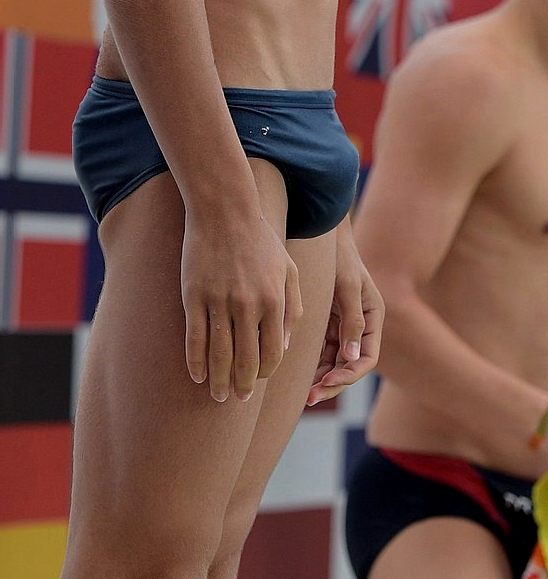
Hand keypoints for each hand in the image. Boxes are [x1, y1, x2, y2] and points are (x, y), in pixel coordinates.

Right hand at [180, 207, 301, 401]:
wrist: (224, 209)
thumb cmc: (260, 240)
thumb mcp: (288, 270)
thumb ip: (292, 308)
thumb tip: (284, 346)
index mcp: (274, 300)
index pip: (273, 354)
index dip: (266, 374)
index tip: (259, 381)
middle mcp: (248, 305)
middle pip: (246, 362)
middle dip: (243, 387)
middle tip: (238, 398)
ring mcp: (218, 301)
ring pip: (218, 356)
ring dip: (219, 382)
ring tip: (218, 395)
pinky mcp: (194, 296)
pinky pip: (194, 339)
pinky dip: (195, 363)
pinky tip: (197, 376)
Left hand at [306, 216, 383, 405]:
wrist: (322, 235)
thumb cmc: (339, 256)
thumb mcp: (347, 285)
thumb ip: (352, 320)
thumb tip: (353, 357)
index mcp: (373, 317)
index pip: (367, 358)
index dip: (349, 374)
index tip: (328, 382)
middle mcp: (360, 326)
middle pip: (350, 366)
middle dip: (333, 383)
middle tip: (310, 397)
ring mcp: (343, 326)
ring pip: (335, 363)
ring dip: (322, 379)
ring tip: (304, 395)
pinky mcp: (327, 324)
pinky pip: (321, 352)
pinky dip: (313, 366)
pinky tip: (298, 377)